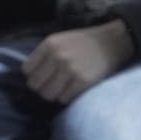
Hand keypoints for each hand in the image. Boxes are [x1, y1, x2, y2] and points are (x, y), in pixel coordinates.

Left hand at [22, 21, 136, 104]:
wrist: (113, 43)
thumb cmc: (85, 43)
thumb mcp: (61, 40)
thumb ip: (45, 55)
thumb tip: (29, 77)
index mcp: (50, 44)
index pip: (27, 70)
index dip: (34, 75)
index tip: (44, 75)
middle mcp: (58, 56)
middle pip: (35, 85)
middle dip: (43, 87)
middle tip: (53, 84)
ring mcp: (70, 70)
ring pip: (48, 95)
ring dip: (54, 94)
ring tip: (63, 88)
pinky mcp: (83, 82)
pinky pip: (64, 99)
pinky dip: (67, 97)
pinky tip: (73, 89)